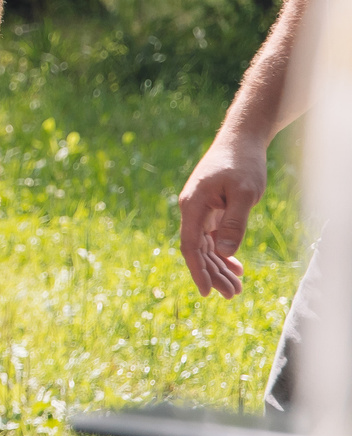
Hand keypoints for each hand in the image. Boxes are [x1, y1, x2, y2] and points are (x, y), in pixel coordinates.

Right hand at [177, 133, 266, 297]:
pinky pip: (214, 237)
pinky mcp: (211, 208)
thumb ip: (234, 223)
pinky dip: (224, 253)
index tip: (207, 292)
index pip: (191, 245)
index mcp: (194, 205)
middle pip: (199, 249)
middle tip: (232, 295)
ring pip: (207, 246)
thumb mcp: (244, 194)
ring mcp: (201, 209)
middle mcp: (192, 209)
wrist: (241, 140)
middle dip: (213, 274)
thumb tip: (225, 252)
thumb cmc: (243, 163)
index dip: (197, 270)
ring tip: (236, 289)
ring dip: (219, 267)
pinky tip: (236, 267)